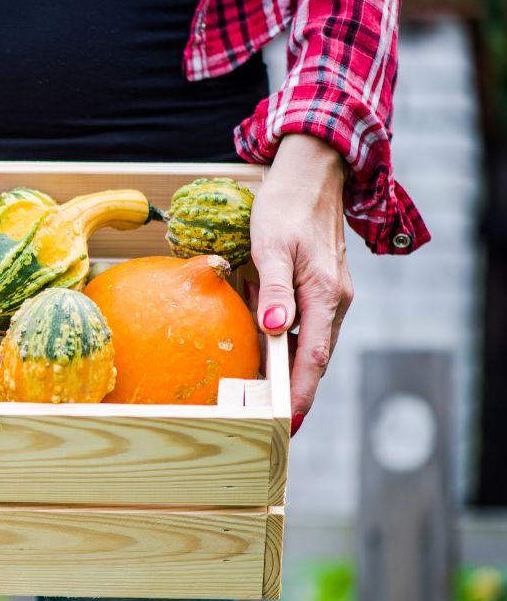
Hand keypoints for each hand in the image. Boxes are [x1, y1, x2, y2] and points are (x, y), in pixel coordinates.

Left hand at [250, 133, 353, 435]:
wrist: (309, 177)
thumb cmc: (286, 208)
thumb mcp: (273, 247)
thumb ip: (275, 290)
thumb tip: (274, 328)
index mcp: (324, 295)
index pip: (313, 356)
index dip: (301, 391)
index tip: (289, 421)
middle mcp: (333, 300)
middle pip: (314, 357)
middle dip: (296, 391)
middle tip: (272, 423)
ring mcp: (329, 295)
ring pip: (310, 343)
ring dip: (291, 370)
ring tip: (267, 399)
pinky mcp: (319, 288)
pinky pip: (305, 326)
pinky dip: (289, 345)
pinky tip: (269, 354)